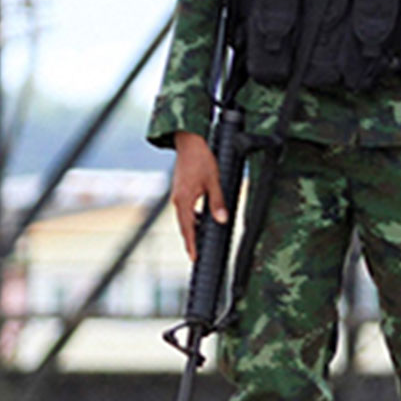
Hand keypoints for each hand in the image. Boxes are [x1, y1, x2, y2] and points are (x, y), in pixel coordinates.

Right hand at [171, 131, 224, 262]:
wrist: (189, 142)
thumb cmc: (202, 159)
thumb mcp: (214, 181)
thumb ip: (218, 202)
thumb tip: (222, 220)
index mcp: (184, 200)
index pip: (188, 229)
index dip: (191, 244)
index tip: (194, 258)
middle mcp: (178, 200)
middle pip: (184, 226)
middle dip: (190, 241)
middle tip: (196, 255)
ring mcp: (178, 195)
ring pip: (184, 218)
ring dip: (191, 229)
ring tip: (199, 242)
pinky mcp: (181, 190)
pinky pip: (185, 209)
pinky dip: (192, 217)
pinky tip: (201, 219)